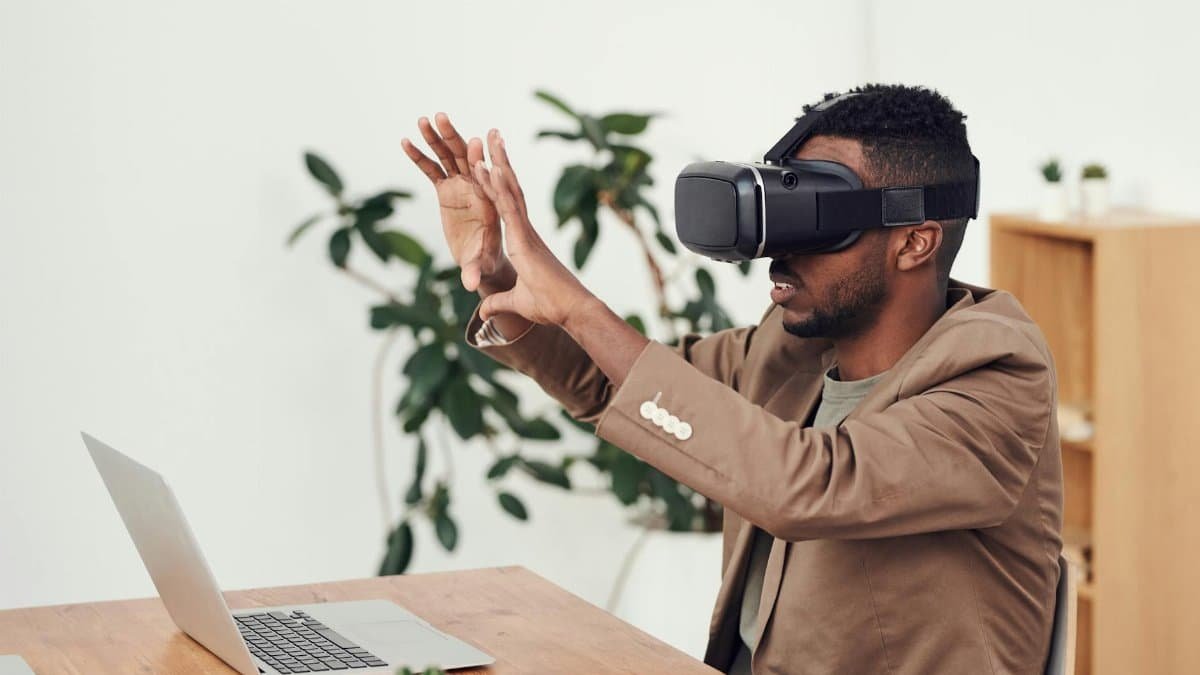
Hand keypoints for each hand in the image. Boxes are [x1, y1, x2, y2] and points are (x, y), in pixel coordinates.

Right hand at [402, 113, 511, 293]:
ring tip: (423, 119)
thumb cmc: (487, 261)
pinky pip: (432, 169)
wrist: (484, 259)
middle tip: (443, 118)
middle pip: (466, 158)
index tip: (476, 144)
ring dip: (436, 138)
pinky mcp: (447, 190)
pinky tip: (405, 141)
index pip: (488, 178)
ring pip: (449, 157)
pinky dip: (420, 156)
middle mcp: (477, 188)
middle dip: (454, 138)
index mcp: (491, 201)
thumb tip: (470, 285)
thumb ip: (475, 270)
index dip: (481, 162)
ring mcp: (461, 186)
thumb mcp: (481, 265)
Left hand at [472, 130, 594, 326]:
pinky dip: (499, 188)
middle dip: (500, 161)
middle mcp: (525, 231)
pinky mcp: (525, 239)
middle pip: (510, 189)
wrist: (571, 310)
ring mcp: (525, 232)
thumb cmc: (551, 306)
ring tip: (488, 140)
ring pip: (509, 191)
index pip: (507, 206)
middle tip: (492, 136)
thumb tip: (484, 312)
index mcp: (523, 241)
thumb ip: (499, 303)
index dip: (498, 184)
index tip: (490, 162)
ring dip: (498, 164)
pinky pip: (509, 209)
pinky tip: (490, 168)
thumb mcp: (516, 303)